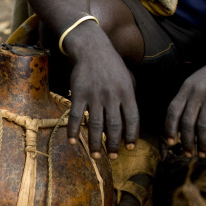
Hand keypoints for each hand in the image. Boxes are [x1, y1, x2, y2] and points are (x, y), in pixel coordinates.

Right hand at [65, 30, 139, 158]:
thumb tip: (132, 119)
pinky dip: (74, 131)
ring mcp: (95, 95)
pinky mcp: (79, 94)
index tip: (130, 147)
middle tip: (113, 156)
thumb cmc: (111, 65)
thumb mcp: (128, 77)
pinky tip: (73, 142)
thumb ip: (130, 97)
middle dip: (113, 145)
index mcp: (127, 92)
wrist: (92, 48)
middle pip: (114, 127)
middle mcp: (112, 96)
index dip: (132, 135)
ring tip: (96, 155)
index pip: (132, 118)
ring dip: (95, 143)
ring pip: (96, 126)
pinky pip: (76, 117)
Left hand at [164, 54, 205, 157]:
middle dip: (187, 142)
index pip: (173, 111)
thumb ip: (187, 100)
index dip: (170, 129)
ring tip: (203, 153)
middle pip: (187, 122)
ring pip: (203, 126)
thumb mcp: (195, 82)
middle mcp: (197, 91)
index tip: (171, 142)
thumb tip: (180, 127)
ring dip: (202, 143)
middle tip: (189, 154)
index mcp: (187, 87)